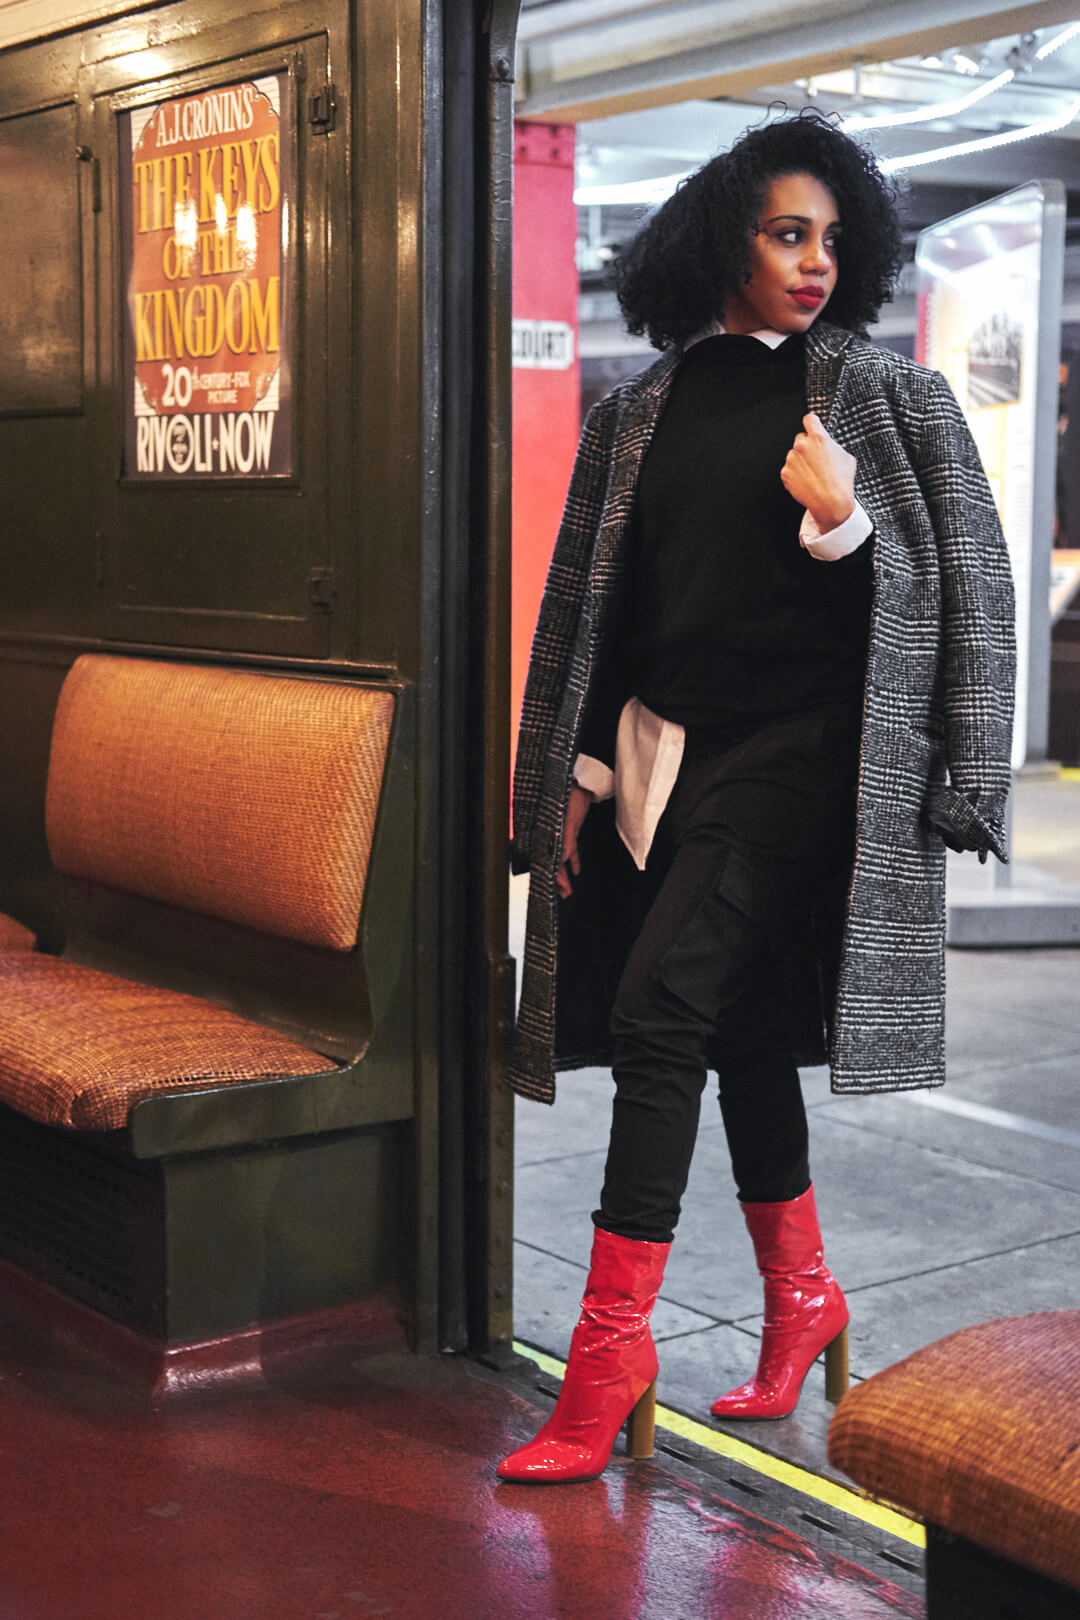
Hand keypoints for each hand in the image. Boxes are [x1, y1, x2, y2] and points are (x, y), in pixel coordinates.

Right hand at [556, 783, 592, 898]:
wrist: (583, 780)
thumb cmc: (572, 795)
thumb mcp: (569, 819)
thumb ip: (566, 839)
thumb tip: (564, 859)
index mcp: (547, 832)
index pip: (547, 858)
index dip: (552, 874)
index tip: (556, 887)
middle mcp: (551, 834)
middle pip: (553, 862)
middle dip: (558, 880)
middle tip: (564, 894)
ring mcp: (560, 833)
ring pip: (561, 858)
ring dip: (564, 874)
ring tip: (568, 889)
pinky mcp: (570, 830)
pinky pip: (570, 849)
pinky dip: (573, 861)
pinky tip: (576, 871)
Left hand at [781, 412, 856, 531]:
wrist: (830, 502)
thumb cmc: (841, 481)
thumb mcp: (846, 457)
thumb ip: (833, 446)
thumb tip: (830, 446)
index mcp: (819, 438)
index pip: (809, 419)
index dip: (812, 423)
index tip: (812, 426)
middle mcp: (802, 446)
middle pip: (800, 438)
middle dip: (807, 446)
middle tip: (816, 459)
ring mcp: (792, 460)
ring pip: (794, 455)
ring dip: (801, 461)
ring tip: (813, 474)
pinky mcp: (785, 473)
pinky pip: (789, 469)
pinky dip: (795, 474)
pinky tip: (807, 481)